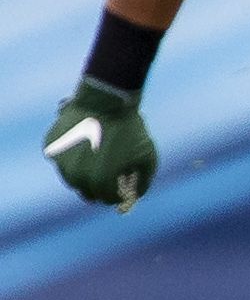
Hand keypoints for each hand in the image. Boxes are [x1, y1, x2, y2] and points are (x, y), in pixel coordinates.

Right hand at [43, 79, 155, 212]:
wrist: (106, 100)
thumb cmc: (129, 129)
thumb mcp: (147, 157)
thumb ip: (143, 180)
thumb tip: (136, 194)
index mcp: (100, 182)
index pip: (107, 199)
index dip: (117, 195)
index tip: (121, 189)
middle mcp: (76, 176)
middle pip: (87, 192)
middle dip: (99, 188)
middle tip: (107, 179)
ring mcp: (60, 161)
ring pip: (71, 177)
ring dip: (83, 174)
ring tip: (96, 159)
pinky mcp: (51, 147)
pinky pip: (60, 158)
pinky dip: (70, 156)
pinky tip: (82, 144)